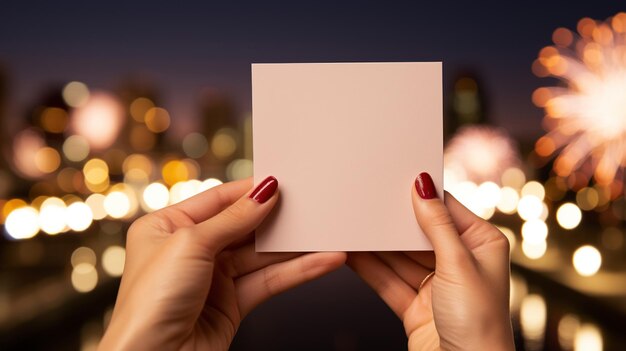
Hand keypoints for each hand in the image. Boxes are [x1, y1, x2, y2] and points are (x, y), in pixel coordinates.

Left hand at [99, 176, 345, 349]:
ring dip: (293, 248)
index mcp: (167, 227)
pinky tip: (321, 261)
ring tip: (324, 234)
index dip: (250, 191)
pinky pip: (268, 281)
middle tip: (308, 204)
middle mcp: (190, 251)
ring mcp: (213, 278)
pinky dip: (296, 272)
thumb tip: (264, 192)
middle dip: (276, 218)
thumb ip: (233, 218)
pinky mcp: (232, 304)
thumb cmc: (151, 304)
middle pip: (243, 227)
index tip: (282, 182)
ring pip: (260, 256)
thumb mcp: (191, 245)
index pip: (218, 199)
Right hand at [347, 172, 513, 349]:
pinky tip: (352, 253)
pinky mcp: (414, 305)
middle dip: (393, 222)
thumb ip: (436, 225)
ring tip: (353, 225)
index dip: (422, 196)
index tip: (396, 178)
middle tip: (367, 202)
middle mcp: (459, 263)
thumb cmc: (480, 325)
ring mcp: (434, 285)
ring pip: (399, 256)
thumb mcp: (458, 265)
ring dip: (377, 245)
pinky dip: (369, 268)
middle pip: (418, 233)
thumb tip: (423, 186)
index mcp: (481, 245)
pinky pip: (387, 279)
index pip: (446, 210)